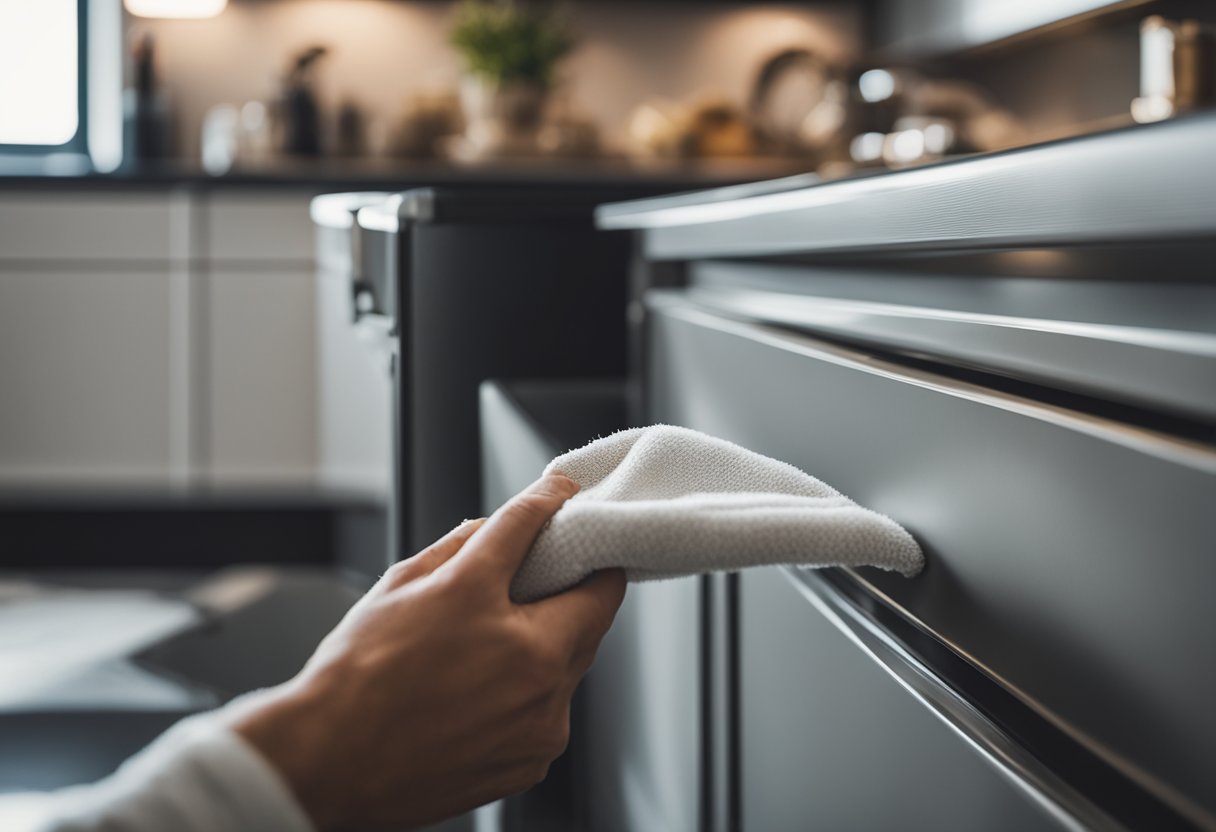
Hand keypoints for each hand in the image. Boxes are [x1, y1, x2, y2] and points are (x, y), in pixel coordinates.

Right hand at [226, 473, 625, 830]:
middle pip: (594, 606)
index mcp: (488, 605)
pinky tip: (481, 696)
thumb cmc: (356, 678)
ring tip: (491, 653)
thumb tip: (495, 527)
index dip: (555, 506)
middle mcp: (532, 666)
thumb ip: (461, 544)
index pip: (536, 531)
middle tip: (549, 578)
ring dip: (552, 644)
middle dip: (576, 586)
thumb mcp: (402, 584)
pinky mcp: (534, 759)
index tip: (561, 497)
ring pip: (574, 662)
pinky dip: (531, 694)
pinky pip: (552, 709)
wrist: (329, 764)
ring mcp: (540, 721)